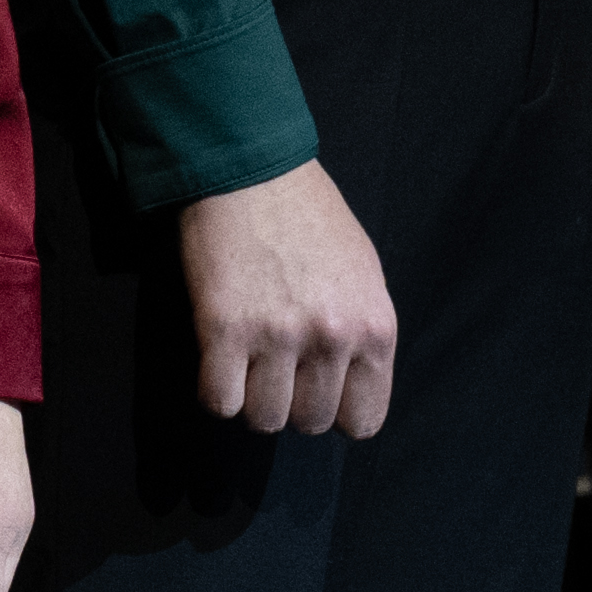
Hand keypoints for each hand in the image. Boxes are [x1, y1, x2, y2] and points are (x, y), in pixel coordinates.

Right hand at [172, 161, 399, 434]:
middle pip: (310, 423)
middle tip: (276, 363)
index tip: (316, 387)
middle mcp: (332, 337)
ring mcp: (277, 335)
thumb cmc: (309, 215)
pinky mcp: (224, 329)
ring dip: (251, 397)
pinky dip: (216, 390)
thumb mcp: (363, 272)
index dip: (336, 410)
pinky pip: (220, 402)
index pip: (364, 422)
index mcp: (375, 326)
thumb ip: (362, 333)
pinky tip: (219, 359)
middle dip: (291, 401)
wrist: (250, 168)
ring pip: (264, 420)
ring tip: (247, 358)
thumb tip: (349, 388)